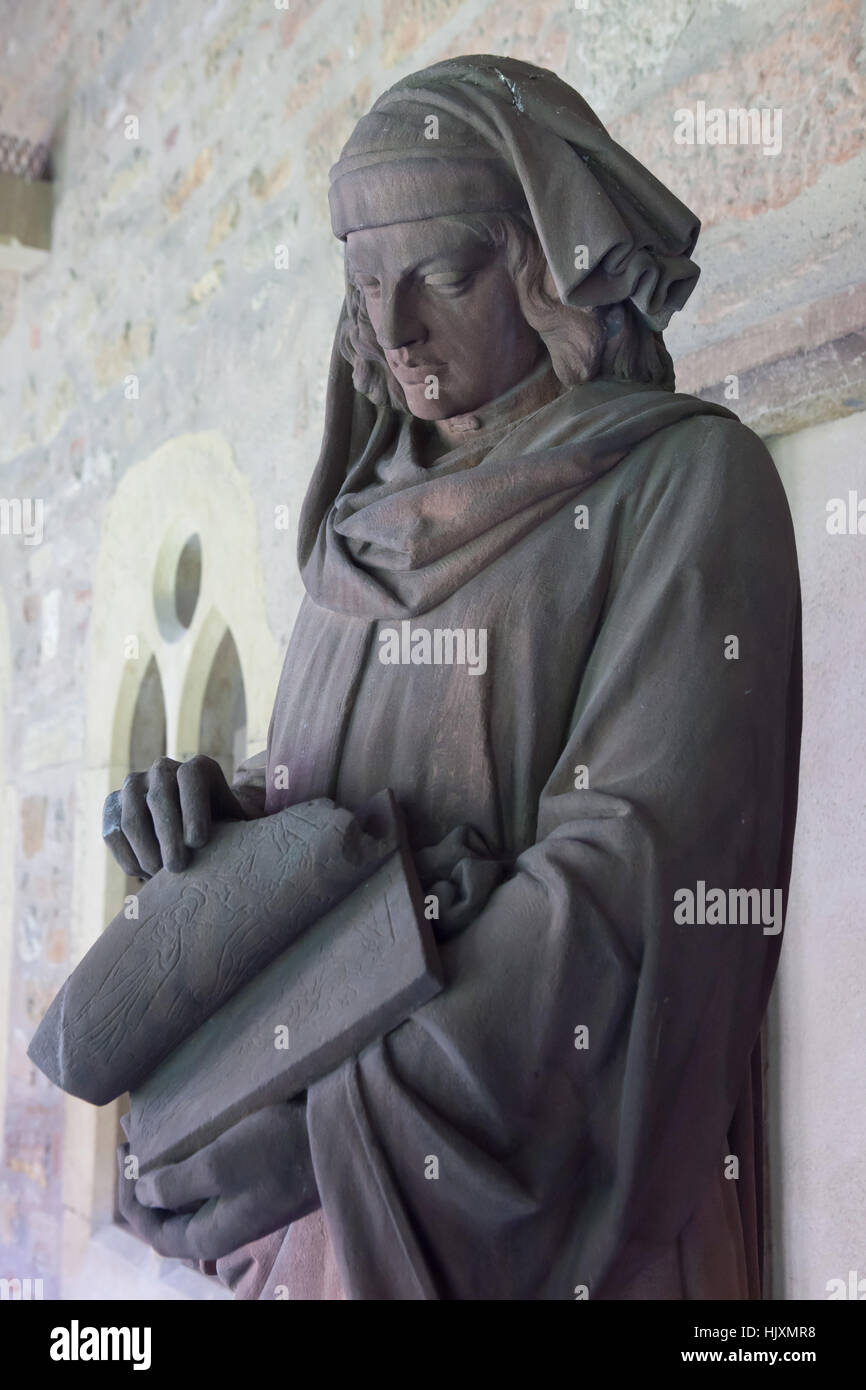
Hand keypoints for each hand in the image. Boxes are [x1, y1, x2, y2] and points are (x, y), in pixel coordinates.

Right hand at [102, 754, 247, 877]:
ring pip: (131, 816)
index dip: (192, 807)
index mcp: (199, 768)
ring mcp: (133, 786)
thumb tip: (252, 845)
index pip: (190, 778)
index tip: (198, 842)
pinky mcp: (112, 807)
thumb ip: (247, 831)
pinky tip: (144, 874)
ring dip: (145, 849)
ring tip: (160, 875)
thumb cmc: (226, 834)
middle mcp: (163, 769)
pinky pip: (112, 832)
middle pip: (159, 797)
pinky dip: (127, 856)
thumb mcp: (240, 826)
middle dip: (167, 835)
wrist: (196, 836)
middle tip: (177, 868)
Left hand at [117, 1101, 318, 1262]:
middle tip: (134, 1141)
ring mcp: (242, 1205)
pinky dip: (193, 1161)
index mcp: (210, 1233)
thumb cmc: (277, 1152)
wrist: (337, 1138)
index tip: (124, 1156)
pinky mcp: (256, 1183)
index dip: (129, 1198)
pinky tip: (192, 1134)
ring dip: (168, 1169)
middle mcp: (224, 1225)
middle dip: (145, 1182)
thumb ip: (176, 1183)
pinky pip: (213, 1181)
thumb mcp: (220, 1164)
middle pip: (170, 1215)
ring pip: (191, 1196)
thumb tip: (142, 1192)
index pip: (153, 1229)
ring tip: (156, 1133)